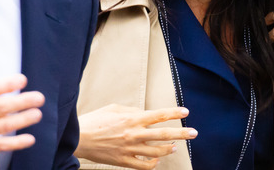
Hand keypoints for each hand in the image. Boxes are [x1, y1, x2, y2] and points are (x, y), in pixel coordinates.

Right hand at [75, 104, 196, 169]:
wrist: (79, 138)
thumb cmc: (95, 121)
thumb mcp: (114, 109)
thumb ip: (132, 111)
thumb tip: (145, 114)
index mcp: (131, 119)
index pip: (158, 115)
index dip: (173, 113)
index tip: (185, 112)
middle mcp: (134, 134)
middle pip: (164, 134)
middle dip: (182, 133)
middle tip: (194, 133)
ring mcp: (130, 149)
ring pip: (158, 151)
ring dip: (169, 148)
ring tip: (175, 146)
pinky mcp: (125, 161)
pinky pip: (145, 165)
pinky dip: (154, 163)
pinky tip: (158, 160)